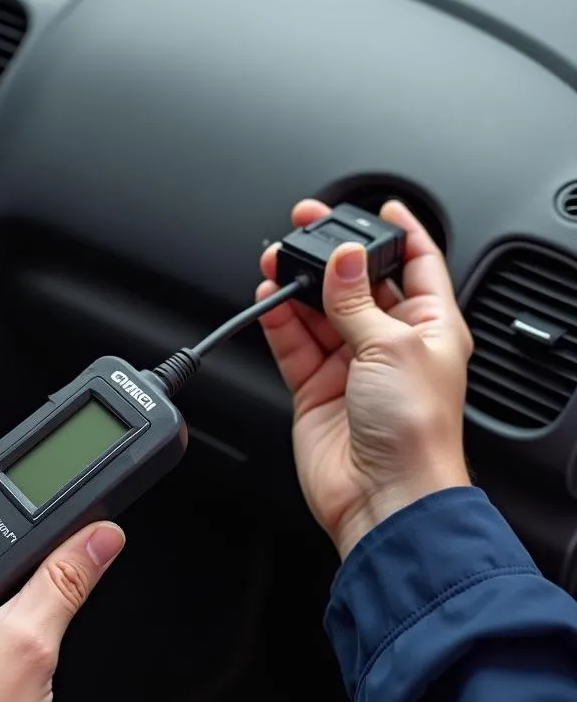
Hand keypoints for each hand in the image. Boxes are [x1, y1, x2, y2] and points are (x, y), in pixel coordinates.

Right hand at [257, 199, 472, 558]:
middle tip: (306, 226)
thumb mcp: (393, 345)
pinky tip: (270, 297)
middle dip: (333, 255)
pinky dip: (279, 320)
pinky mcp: (315, 388)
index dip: (400, 232)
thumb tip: (340, 260)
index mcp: (430, 328)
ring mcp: (351, 367)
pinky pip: (293, 343)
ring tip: (279, 260)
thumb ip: (358, 300)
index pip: (417, 265)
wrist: (383, 495)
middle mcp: (390, 344)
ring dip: (299, 285)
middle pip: (358, 285)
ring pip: (319, 311)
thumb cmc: (415, 431)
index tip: (380, 206)